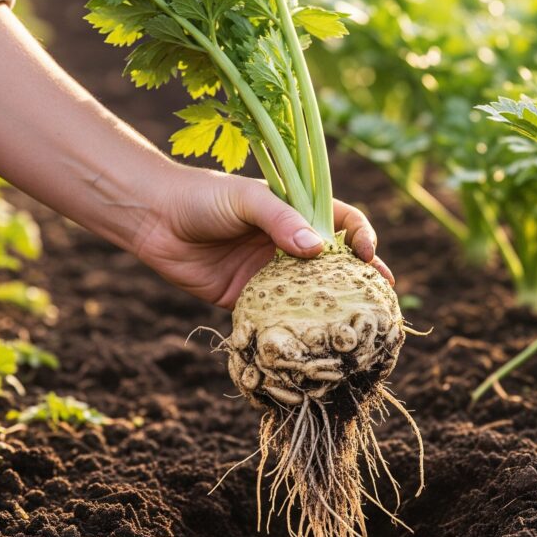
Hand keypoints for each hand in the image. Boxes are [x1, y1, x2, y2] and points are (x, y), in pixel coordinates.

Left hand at [132, 165, 393, 308]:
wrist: (153, 220)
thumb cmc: (203, 198)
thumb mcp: (245, 200)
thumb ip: (280, 221)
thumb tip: (317, 250)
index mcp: (297, 212)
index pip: (343, 222)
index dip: (361, 236)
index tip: (367, 253)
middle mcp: (290, 243)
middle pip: (336, 262)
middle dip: (362, 278)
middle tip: (383, 296)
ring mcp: (272, 272)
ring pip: (312, 292)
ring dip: (334, 307)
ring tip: (359, 323)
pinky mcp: (250, 299)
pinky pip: (280, 315)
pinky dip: (296, 326)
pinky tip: (313, 339)